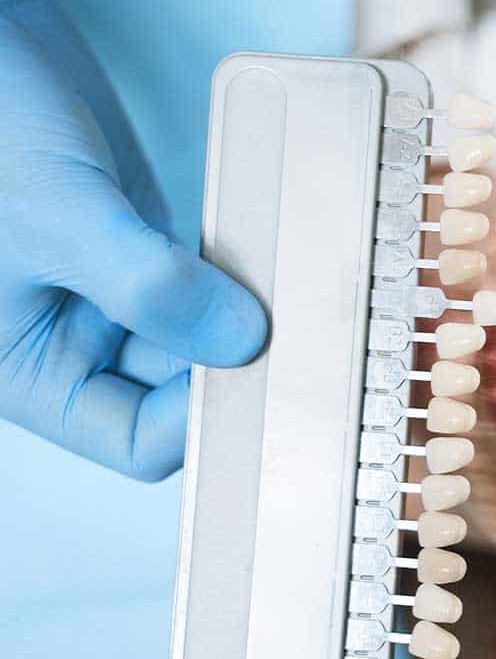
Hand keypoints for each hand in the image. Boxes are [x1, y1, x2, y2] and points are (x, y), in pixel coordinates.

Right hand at [0, 0, 266, 479]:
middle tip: (300, 340)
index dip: (199, 421)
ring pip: (205, 337)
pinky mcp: (150, 252)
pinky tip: (276, 256)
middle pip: (182, 395)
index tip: (256, 375)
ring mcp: (119, 298)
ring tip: (296, 296)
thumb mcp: (58, 218)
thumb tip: (240, 339)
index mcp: (32, 370)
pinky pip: (211, 283)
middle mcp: (77, 343)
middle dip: (236, 367)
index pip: (136, 440)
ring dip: (248, 319)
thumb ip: (145, 285)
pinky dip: (244, 275)